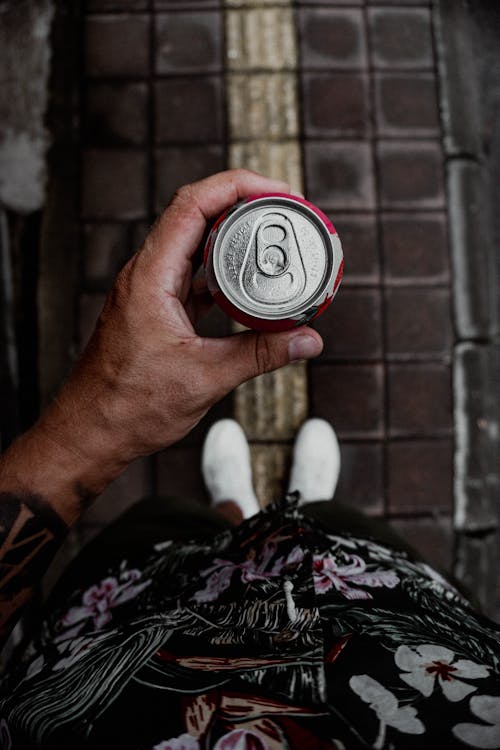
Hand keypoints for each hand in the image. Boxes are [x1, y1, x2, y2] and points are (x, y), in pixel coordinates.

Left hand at [39, 170, 323, 495]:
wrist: (90, 433)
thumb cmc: (127, 406)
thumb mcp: (204, 378)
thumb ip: (260, 355)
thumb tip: (306, 340)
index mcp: (150, 278)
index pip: (192, 204)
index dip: (238, 186)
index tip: (278, 191)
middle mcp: (146, 275)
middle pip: (197, 215)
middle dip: (244, 205)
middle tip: (286, 213)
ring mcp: (150, 291)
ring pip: (195, 245)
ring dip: (234, 238)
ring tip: (274, 241)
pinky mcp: (156, 310)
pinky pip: (193, 276)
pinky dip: (223, 273)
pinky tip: (250, 285)